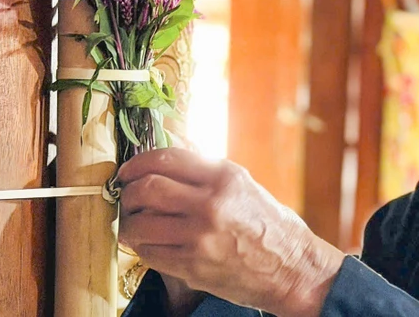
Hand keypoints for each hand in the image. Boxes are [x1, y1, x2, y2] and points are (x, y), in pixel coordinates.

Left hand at [118, 148, 344, 316]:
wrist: (291, 268)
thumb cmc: (269, 225)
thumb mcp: (243, 185)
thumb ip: (206, 170)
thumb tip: (170, 148)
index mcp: (225, 176)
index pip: (166, 158)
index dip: (137, 163)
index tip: (128, 172)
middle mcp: (211, 203)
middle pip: (147, 189)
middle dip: (128, 193)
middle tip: (127, 198)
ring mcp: (200, 237)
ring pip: (140, 224)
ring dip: (129, 223)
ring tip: (133, 224)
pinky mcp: (193, 266)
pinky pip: (149, 253)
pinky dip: (142, 248)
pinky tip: (149, 244)